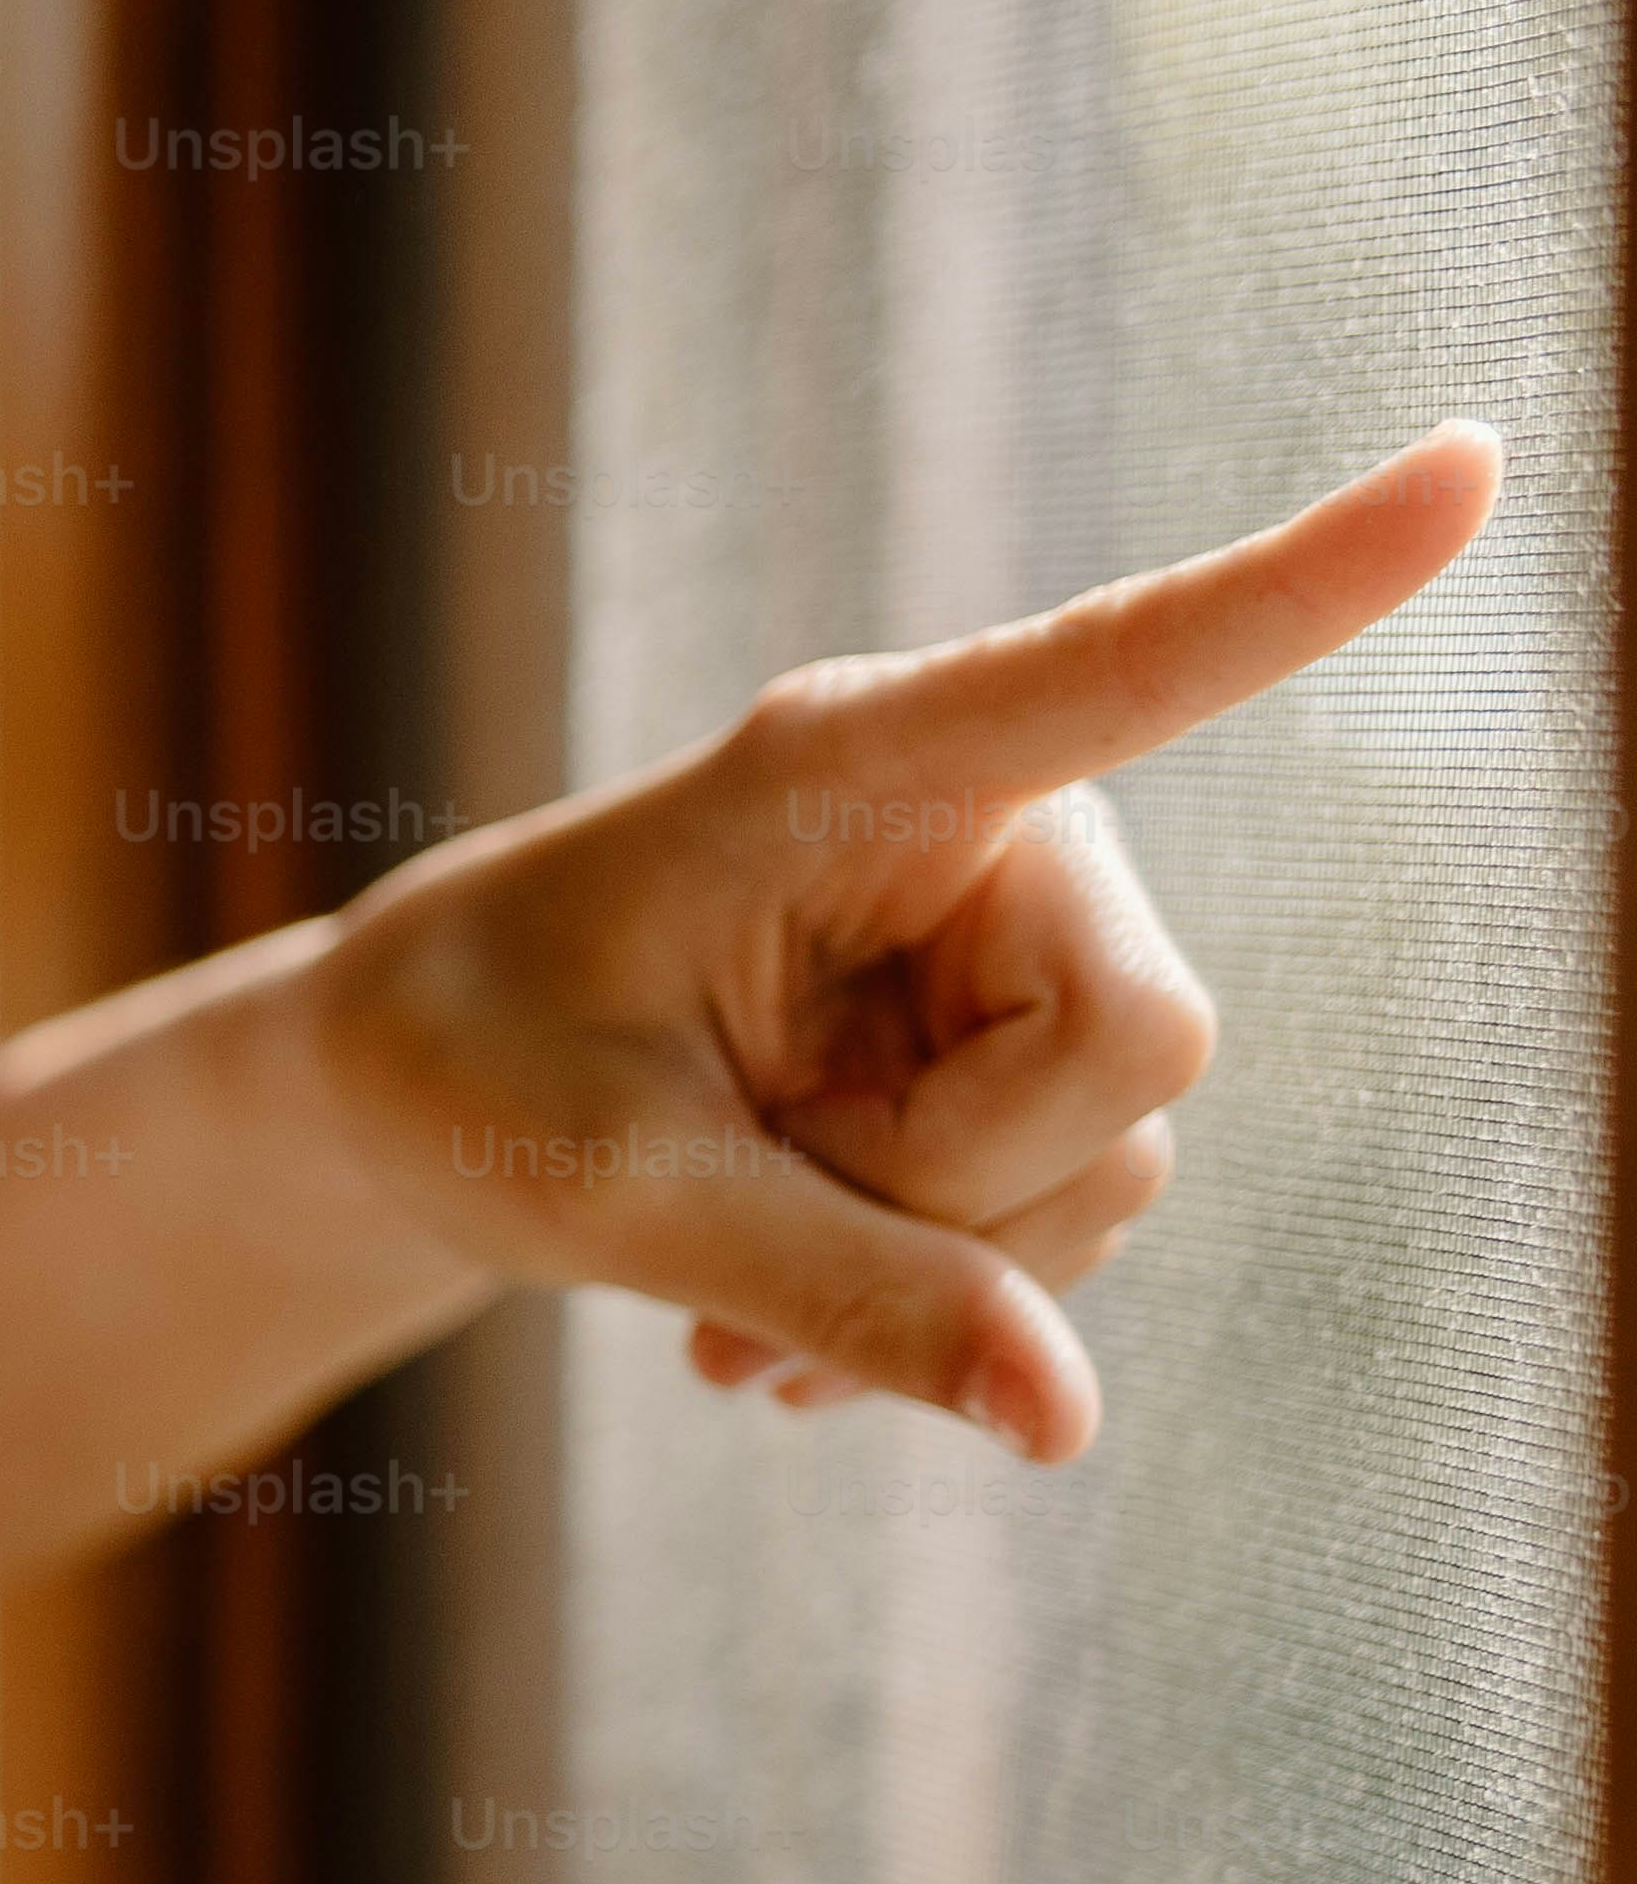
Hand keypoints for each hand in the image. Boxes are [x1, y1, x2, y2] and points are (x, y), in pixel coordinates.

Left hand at [309, 422, 1500, 1460]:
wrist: (412, 1095)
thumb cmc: (471, 1076)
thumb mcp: (607, 1197)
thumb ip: (835, 1291)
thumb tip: (1067, 1422)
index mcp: (853, 766)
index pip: (1114, 666)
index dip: (1303, 584)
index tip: (1472, 461)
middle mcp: (992, 824)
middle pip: (1137, 1043)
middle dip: (954, 1189)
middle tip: (742, 1221)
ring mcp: (1031, 943)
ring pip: (1113, 1155)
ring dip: (930, 1267)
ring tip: (728, 1289)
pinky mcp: (1032, 1050)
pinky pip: (1077, 1216)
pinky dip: (937, 1298)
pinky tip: (776, 1314)